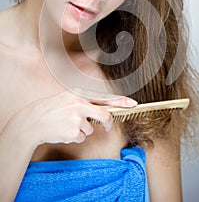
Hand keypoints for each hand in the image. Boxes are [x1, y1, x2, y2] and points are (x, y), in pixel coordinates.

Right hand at [12, 90, 136, 146]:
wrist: (32, 121)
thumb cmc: (51, 110)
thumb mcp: (67, 98)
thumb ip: (84, 102)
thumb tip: (102, 110)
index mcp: (79, 94)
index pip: (104, 98)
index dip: (121, 101)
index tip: (133, 103)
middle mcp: (79, 104)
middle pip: (104, 115)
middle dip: (108, 122)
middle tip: (106, 127)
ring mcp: (77, 118)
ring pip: (90, 129)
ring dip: (81, 130)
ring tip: (66, 125)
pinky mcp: (73, 132)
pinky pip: (81, 137)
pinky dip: (74, 137)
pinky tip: (63, 131)